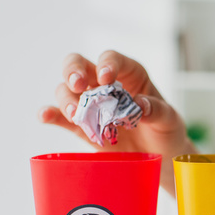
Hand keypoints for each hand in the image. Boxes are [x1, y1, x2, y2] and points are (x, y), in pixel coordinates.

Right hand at [38, 50, 196, 192]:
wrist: (160, 157)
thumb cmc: (166, 130)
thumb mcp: (169, 120)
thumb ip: (157, 110)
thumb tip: (141, 106)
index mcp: (129, 74)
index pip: (112, 58)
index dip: (106, 64)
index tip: (106, 78)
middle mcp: (105, 84)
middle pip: (79, 66)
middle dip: (73, 71)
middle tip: (77, 85)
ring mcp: (92, 104)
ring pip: (67, 91)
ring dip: (66, 99)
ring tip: (74, 114)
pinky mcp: (83, 126)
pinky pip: (62, 117)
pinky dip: (51, 115)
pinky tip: (44, 116)